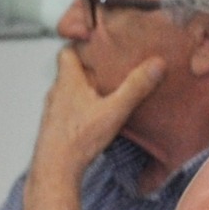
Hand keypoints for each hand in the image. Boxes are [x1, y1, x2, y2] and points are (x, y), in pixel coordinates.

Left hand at [32, 47, 165, 181]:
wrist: (54, 170)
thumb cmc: (78, 140)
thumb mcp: (113, 111)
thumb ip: (135, 87)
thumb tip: (155, 65)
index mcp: (67, 82)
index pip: (66, 51)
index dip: (79, 43)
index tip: (97, 40)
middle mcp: (56, 93)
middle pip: (69, 70)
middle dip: (89, 66)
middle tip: (110, 65)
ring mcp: (53, 110)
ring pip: (68, 90)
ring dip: (85, 88)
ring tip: (107, 89)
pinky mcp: (54, 126)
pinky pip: (68, 108)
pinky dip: (81, 106)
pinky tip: (96, 116)